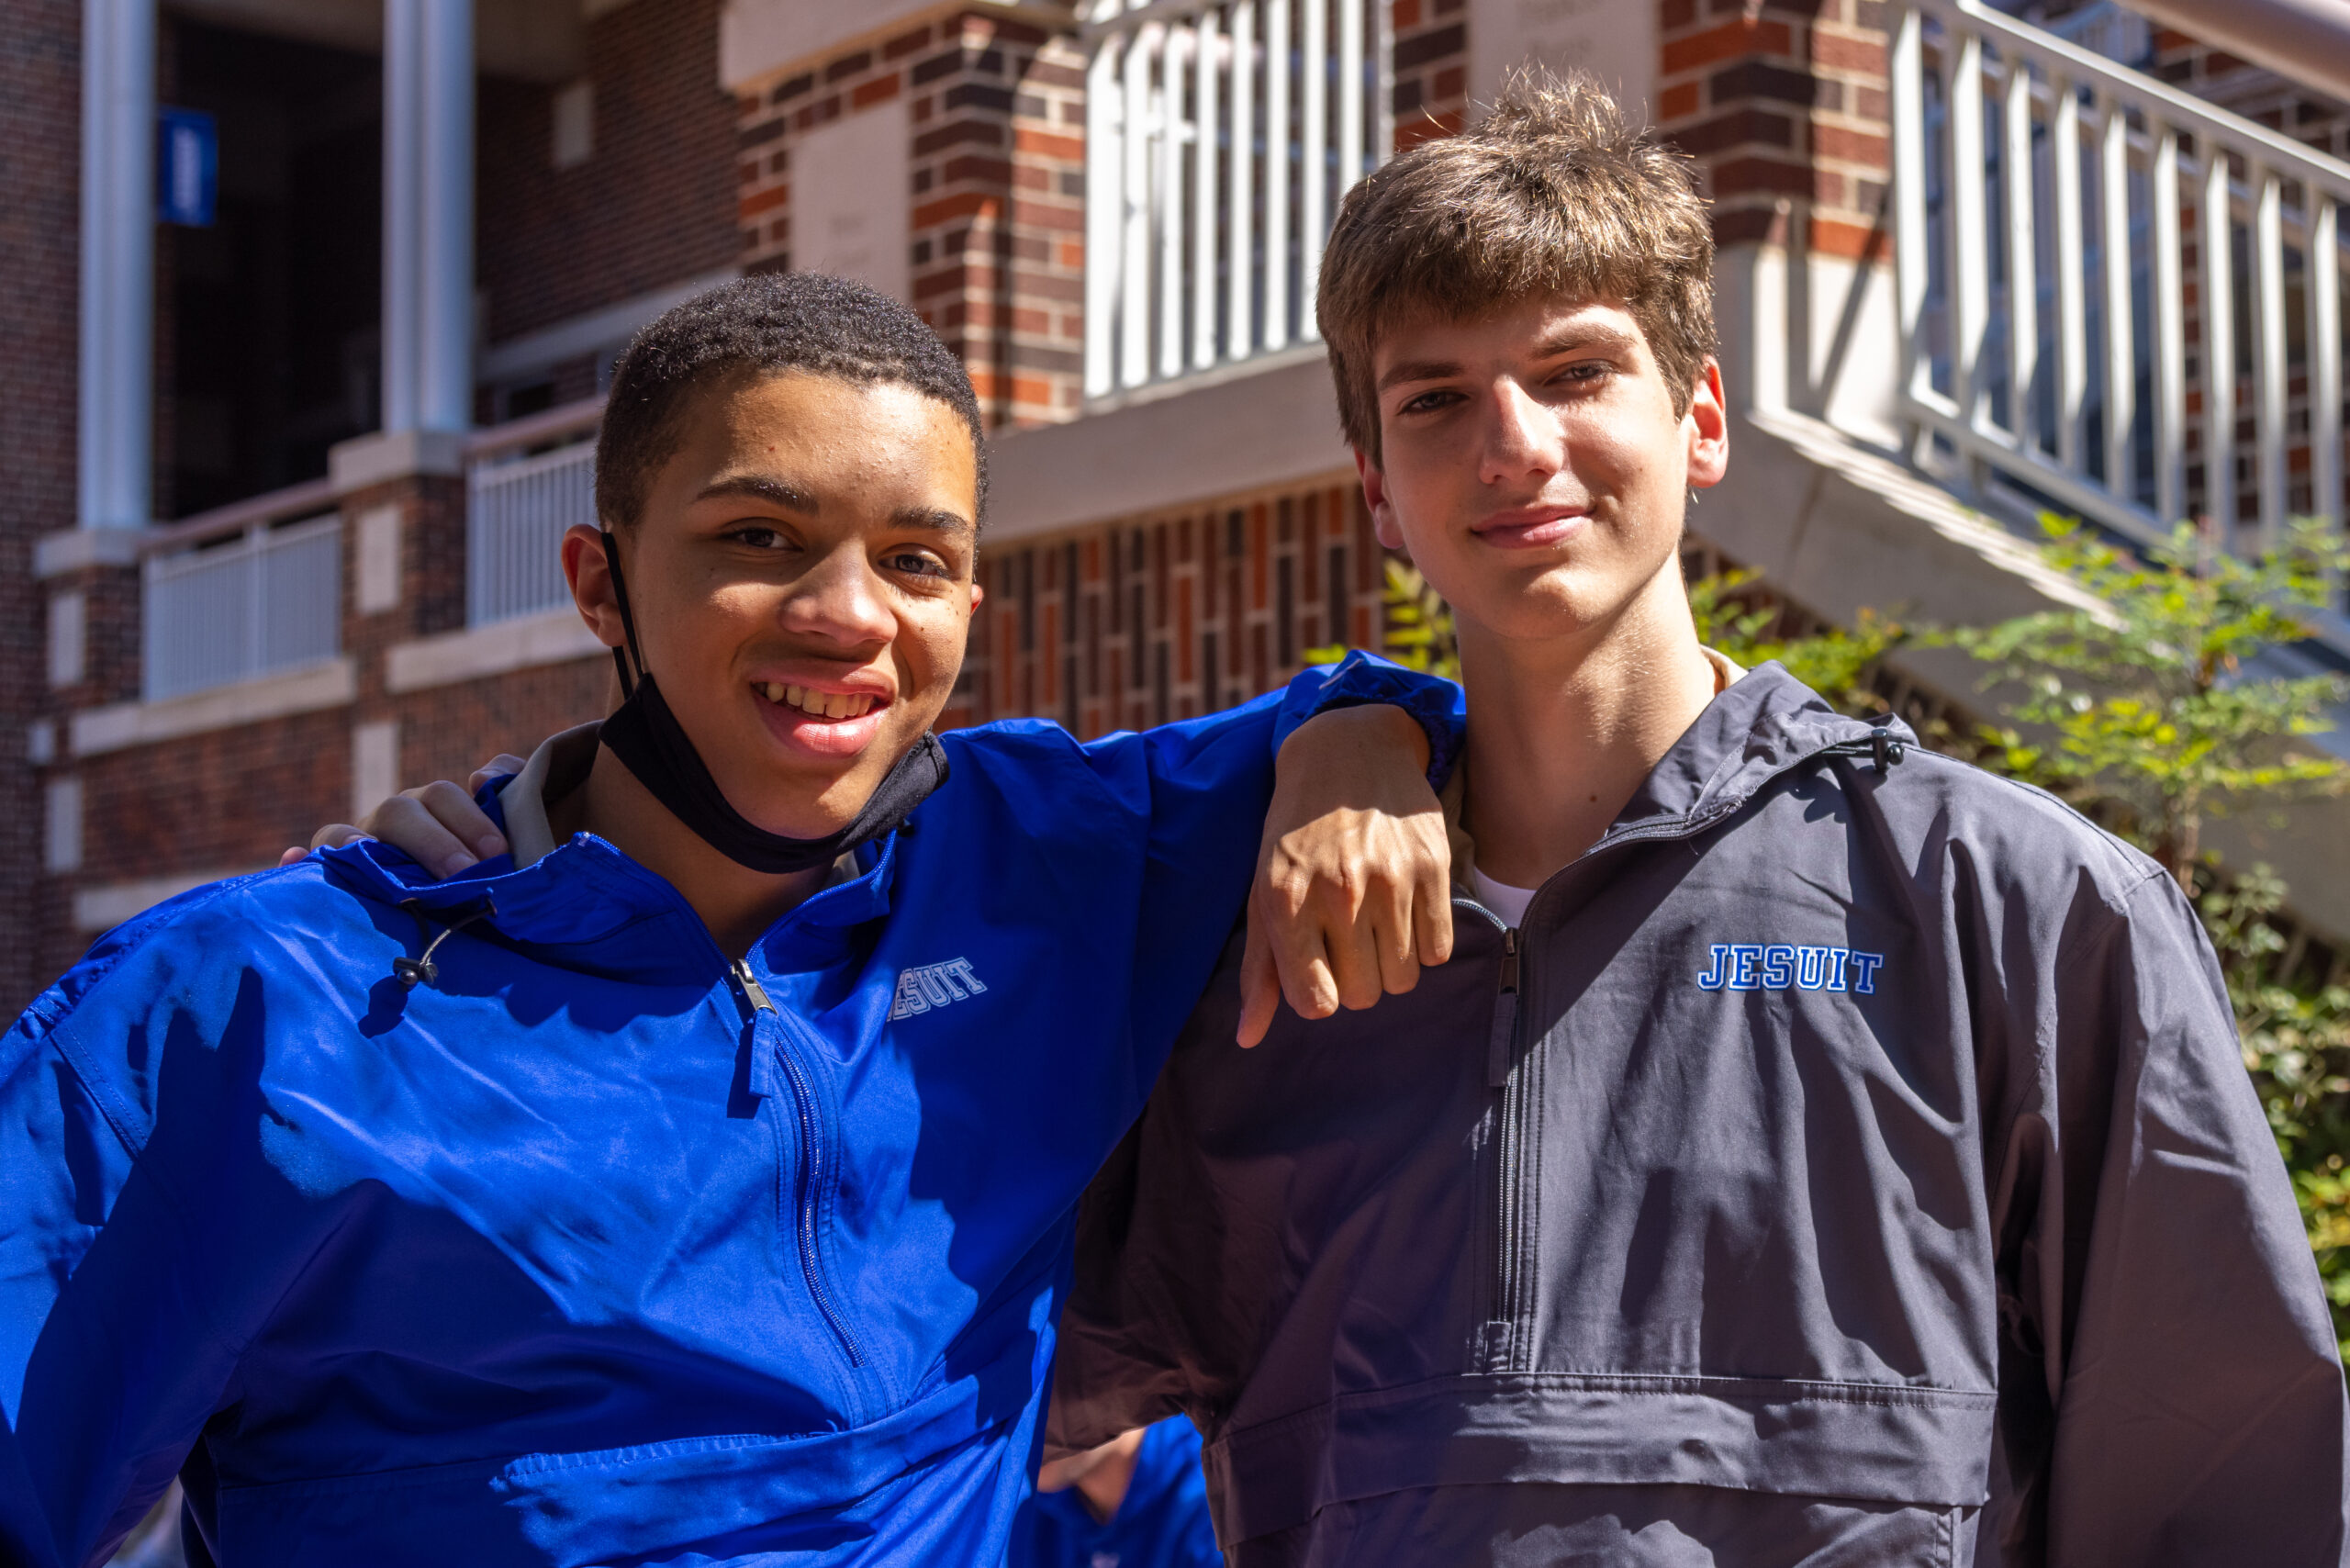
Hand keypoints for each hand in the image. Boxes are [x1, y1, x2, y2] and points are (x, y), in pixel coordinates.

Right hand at [277, 755, 525, 877]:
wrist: (467, 917)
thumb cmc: (488, 875)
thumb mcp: (507, 837)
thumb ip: (511, 792)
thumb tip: (482, 775)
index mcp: (431, 809)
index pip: (442, 797)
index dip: (470, 819)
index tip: (498, 853)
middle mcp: (391, 824)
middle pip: (399, 812)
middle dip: (433, 842)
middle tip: (465, 873)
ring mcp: (357, 849)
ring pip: (344, 833)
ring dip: (356, 843)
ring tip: (371, 858)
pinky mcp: (332, 877)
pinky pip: (308, 863)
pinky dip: (296, 859)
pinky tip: (292, 860)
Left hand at [1239, 706, 1452, 1046]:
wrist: (1347, 752)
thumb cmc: (1295, 833)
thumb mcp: (1263, 892)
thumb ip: (1260, 970)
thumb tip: (1248, 1039)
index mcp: (1286, 901)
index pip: (1316, 1003)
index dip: (1319, 995)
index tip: (1319, 968)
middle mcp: (1338, 893)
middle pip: (1363, 996)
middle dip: (1355, 979)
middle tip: (1347, 939)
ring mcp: (1389, 879)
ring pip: (1404, 978)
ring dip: (1390, 964)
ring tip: (1376, 924)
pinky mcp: (1432, 866)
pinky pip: (1438, 949)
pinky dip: (1425, 944)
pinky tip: (1406, 911)